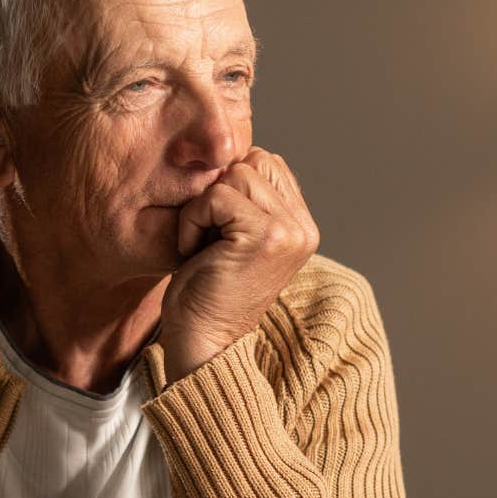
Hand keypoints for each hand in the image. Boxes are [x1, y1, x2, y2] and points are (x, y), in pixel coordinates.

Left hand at [162, 146, 319, 381]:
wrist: (204, 345)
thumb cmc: (207, 293)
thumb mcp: (234, 239)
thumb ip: (247, 201)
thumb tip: (228, 152)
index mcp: (301, 226)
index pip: (266, 163)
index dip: (230, 187)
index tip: (216, 231)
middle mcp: (303, 228)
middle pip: (254, 161)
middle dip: (219, 192)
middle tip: (208, 237)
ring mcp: (289, 232)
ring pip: (236, 174)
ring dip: (203, 207)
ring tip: (202, 245)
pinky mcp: (266, 237)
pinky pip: (218, 196)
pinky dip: (193, 220)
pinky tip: (193, 252)